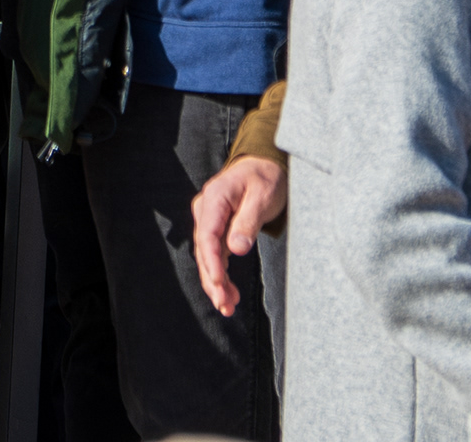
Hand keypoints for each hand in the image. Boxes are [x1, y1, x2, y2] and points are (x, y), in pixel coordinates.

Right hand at [190, 155, 285, 316]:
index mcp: (214, 198)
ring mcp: (209, 219)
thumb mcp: (263, 196)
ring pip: (207, 256)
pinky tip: (229, 293)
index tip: (220, 284)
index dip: (212, 263)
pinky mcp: (217, 228)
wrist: (265, 164)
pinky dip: (220, 274)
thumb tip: (236, 249)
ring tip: (228, 307)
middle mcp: (206, 209)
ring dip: (216, 282)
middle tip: (225, 305)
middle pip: (204, 250)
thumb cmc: (266, 177)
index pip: (207, 235)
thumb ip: (248, 221)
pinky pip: (215, 254)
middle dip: (213, 280)